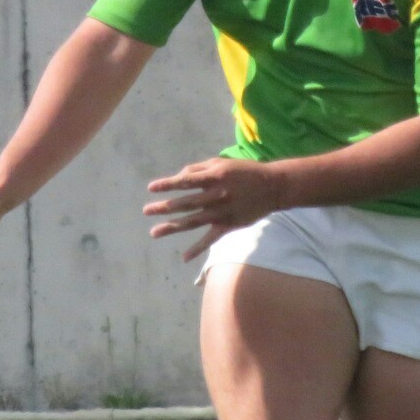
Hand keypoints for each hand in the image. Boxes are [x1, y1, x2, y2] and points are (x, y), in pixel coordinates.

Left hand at [144, 156, 284, 259]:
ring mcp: (222, 212)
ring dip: (173, 227)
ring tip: (154, 232)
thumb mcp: (222, 163)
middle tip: (147, 211)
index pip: (186, 181)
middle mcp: (216, 195)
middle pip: (186, 203)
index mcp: (214, 177)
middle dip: (165, 207)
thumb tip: (179, 177)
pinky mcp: (229, 225)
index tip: (151, 188)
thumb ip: (199, 169)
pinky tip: (184, 257)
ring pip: (193, 222)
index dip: (168, 184)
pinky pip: (211, 239)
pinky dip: (198, 248)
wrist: (273, 187)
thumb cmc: (244, 172)